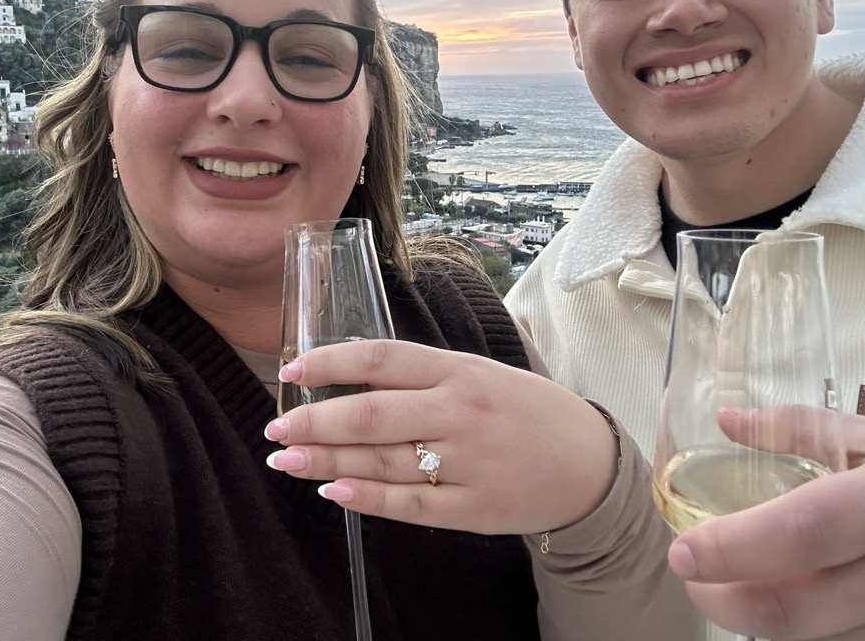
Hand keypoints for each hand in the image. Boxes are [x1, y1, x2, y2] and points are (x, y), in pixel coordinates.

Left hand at [263, 339, 618, 534]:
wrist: (591, 461)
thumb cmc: (525, 411)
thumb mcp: (480, 375)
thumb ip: (423, 376)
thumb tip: (349, 376)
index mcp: (459, 370)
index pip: (382, 357)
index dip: (330, 363)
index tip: (290, 371)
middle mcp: (460, 411)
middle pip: (371, 413)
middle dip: (313, 421)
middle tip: (274, 429)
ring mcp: (468, 461)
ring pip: (382, 460)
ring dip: (326, 460)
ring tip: (285, 461)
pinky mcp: (474, 507)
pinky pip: (410, 504)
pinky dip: (368, 498)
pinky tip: (334, 491)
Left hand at [669, 413, 864, 639]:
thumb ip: (803, 428)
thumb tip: (727, 420)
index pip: (803, 530)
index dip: (733, 546)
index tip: (683, 547)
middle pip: (795, 608)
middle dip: (721, 600)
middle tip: (690, 574)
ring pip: (812, 639)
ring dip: (755, 618)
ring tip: (728, 582)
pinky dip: (802, 631)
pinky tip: (786, 599)